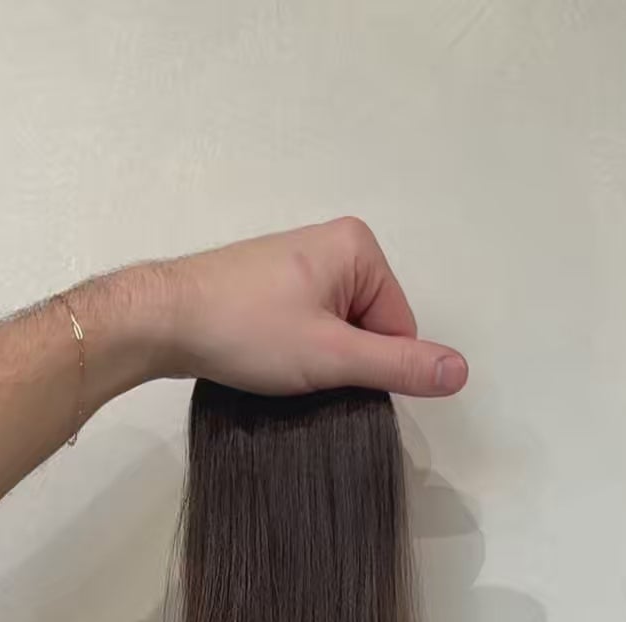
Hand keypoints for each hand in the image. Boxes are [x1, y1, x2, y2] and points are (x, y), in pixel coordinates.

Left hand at [147, 217, 468, 399]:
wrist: (164, 321)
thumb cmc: (247, 329)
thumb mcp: (333, 356)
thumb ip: (399, 366)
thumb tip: (461, 372)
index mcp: (359, 247)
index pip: (399, 327)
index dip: (371, 367)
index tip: (329, 373)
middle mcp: (334, 243)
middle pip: (370, 328)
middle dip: (342, 362)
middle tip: (298, 368)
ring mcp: (300, 264)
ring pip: (337, 334)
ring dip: (316, 361)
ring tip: (277, 362)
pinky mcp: (272, 285)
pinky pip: (308, 328)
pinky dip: (294, 351)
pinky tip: (265, 357)